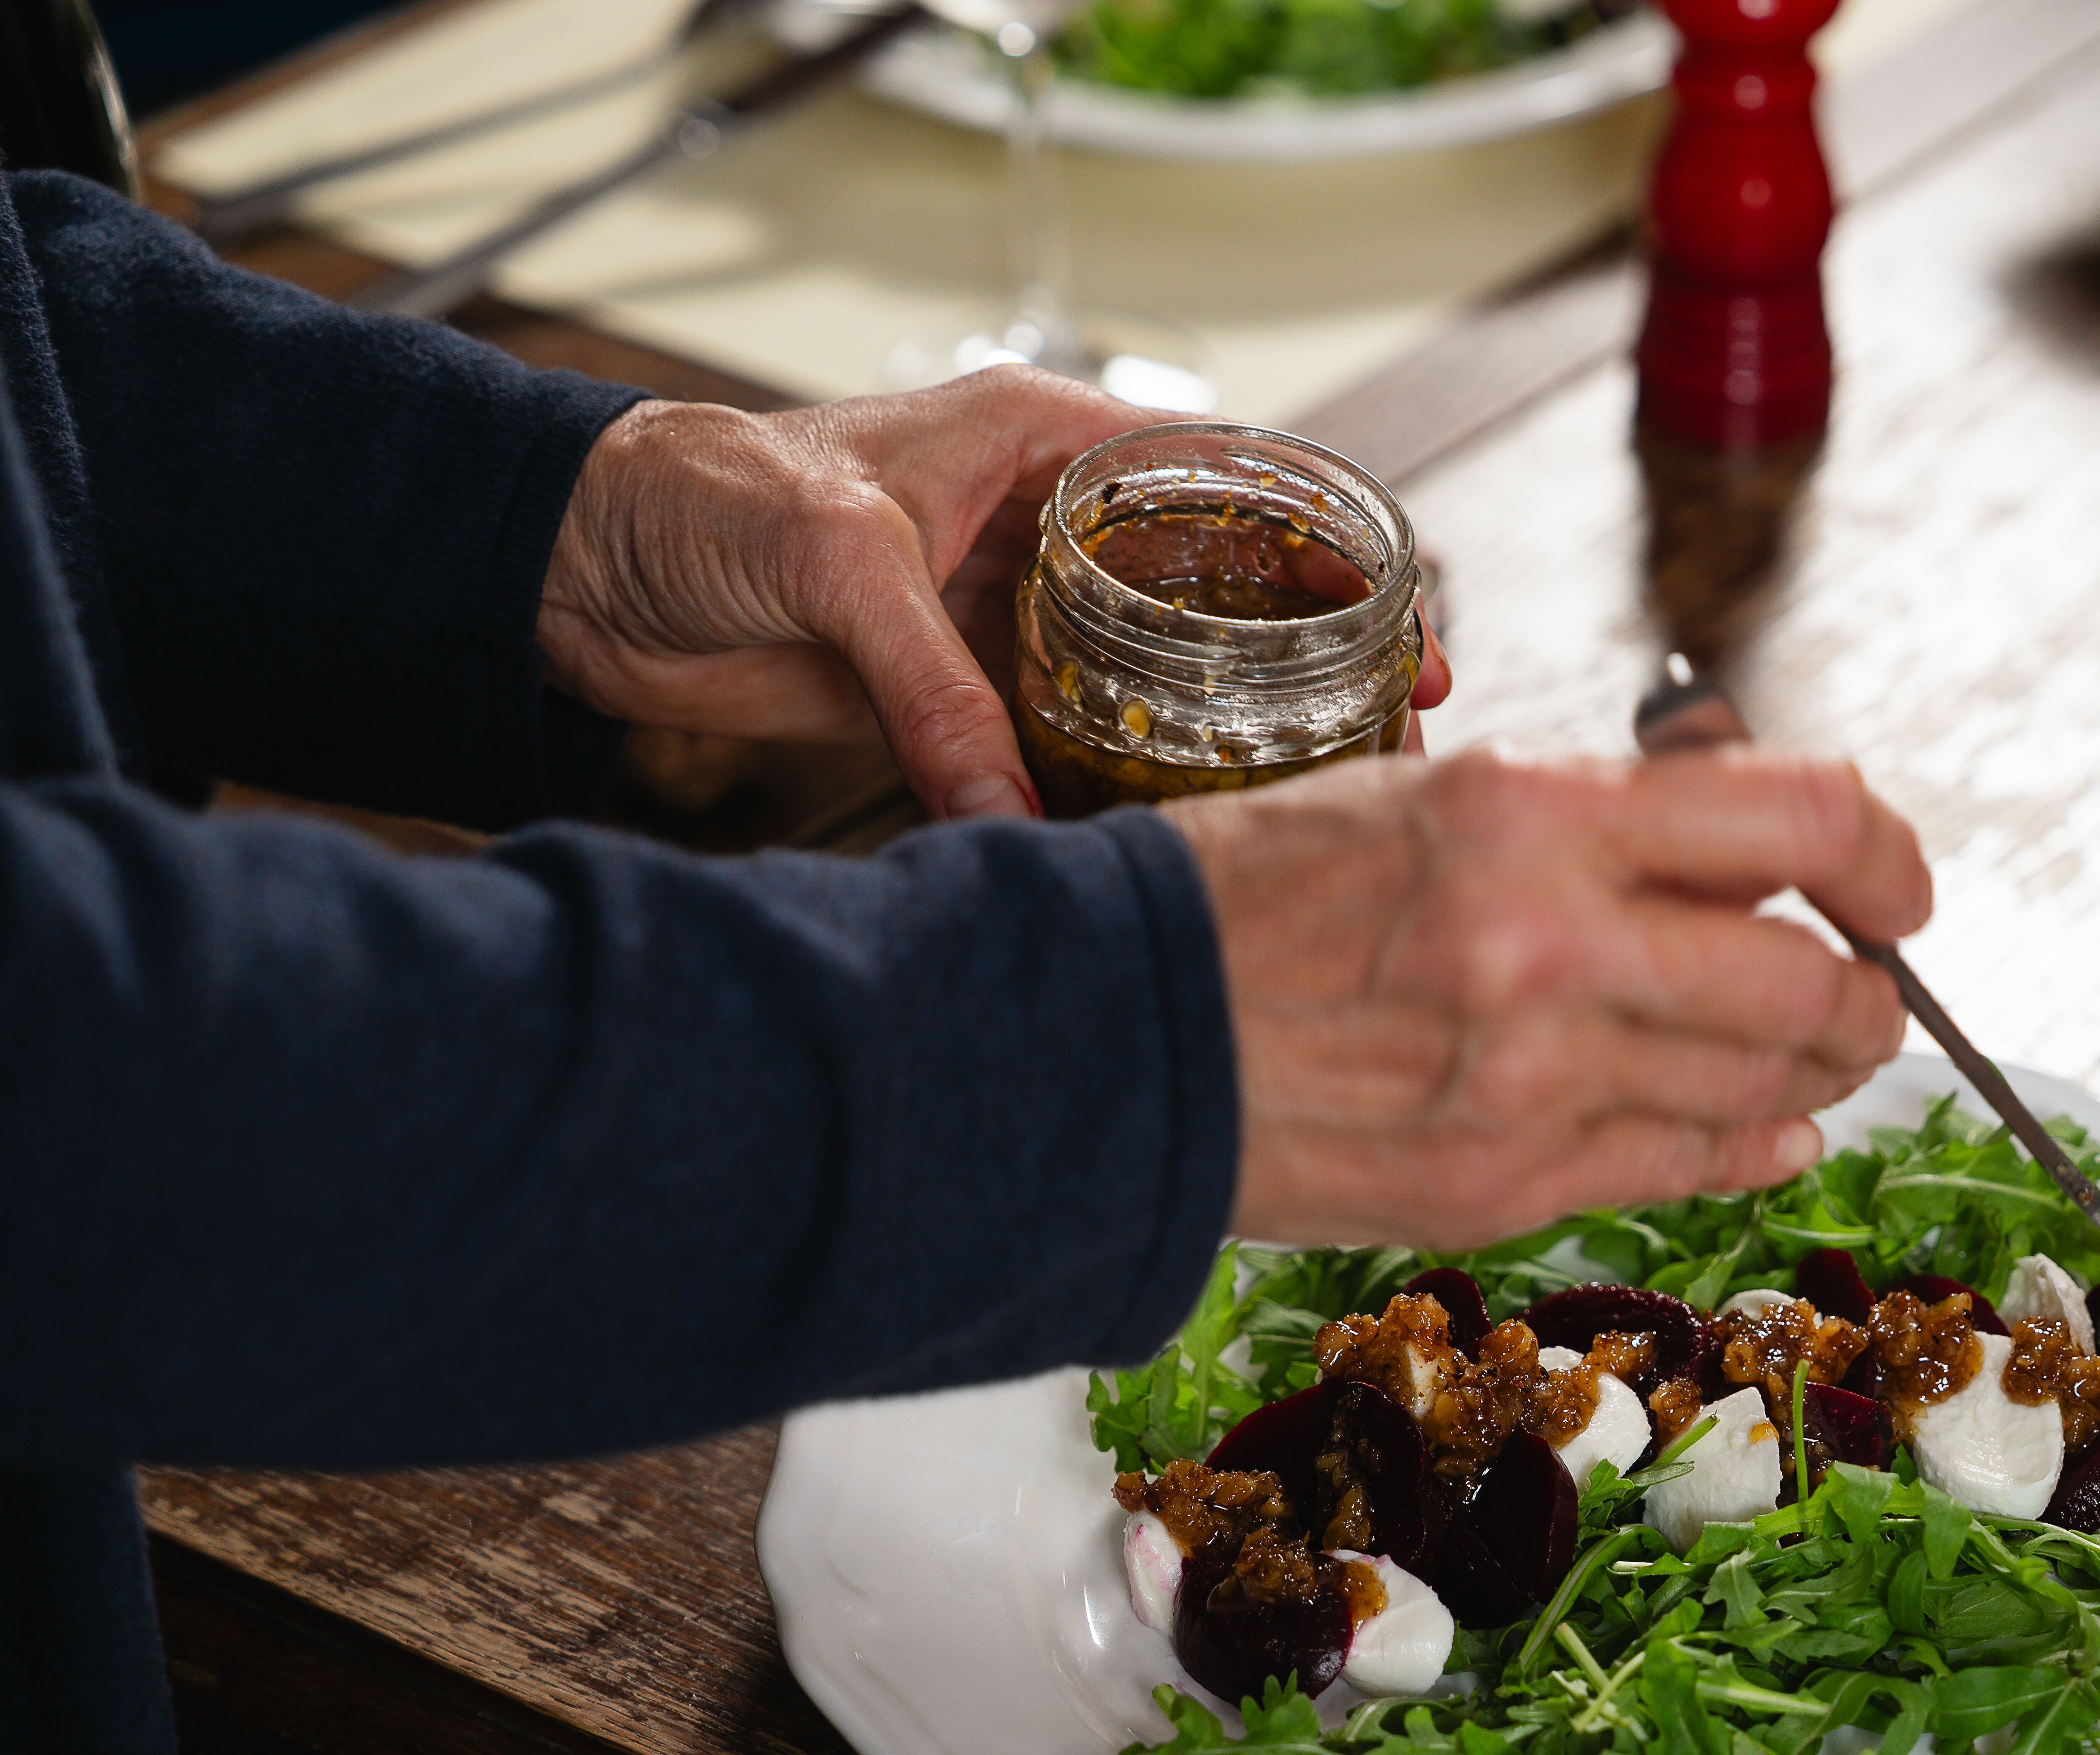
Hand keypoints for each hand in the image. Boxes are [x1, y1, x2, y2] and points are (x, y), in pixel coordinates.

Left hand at [538, 370, 1451, 819]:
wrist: (582, 569)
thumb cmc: (696, 496)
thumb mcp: (834, 562)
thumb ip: (934, 685)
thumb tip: (1013, 810)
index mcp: (1046, 448)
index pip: (1226, 485)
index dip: (1324, 557)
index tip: (1398, 629)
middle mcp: (1050, 533)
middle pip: (1218, 600)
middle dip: (1307, 670)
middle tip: (1387, 747)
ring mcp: (1013, 624)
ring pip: (1158, 685)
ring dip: (1229, 747)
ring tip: (1315, 809)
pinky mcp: (965, 701)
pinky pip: (1068, 754)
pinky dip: (1120, 799)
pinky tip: (1179, 843)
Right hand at [1162, 745, 1930, 1247]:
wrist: (1105, 1032)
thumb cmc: (1247, 897)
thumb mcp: (1430, 800)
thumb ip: (1592, 832)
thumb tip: (1736, 868)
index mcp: (1531, 813)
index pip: (1802, 814)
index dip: (1886, 856)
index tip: (1896, 887)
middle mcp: (1551, 943)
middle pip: (1808, 981)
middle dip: (1866, 997)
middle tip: (1865, 992)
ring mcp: (1531, 1080)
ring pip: (1762, 1089)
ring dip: (1816, 1075)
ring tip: (1815, 1057)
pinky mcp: (1501, 1184)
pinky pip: (1682, 1168)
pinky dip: (1747, 1146)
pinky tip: (1759, 1130)